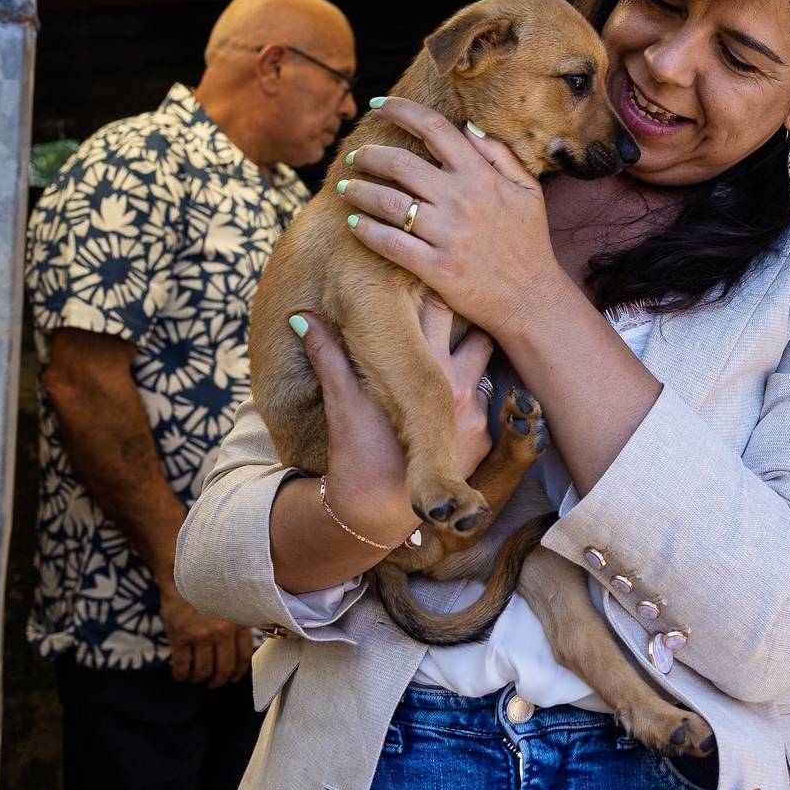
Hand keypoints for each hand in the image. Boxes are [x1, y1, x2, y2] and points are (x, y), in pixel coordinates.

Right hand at [160, 586, 251, 687]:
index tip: (232, 678)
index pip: (244, 657)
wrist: (181, 573)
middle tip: (211, 684)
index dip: (237, 673)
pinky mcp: (180, 636)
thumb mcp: (231, 603)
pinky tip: (180, 676)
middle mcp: (222, 631)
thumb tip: (242, 647)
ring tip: (195, 679)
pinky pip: (182, 666)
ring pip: (203, 671)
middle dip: (217, 681)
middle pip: (224, 669)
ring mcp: (201, 635)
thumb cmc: (207, 589)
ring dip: (198, 680)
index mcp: (238, 623)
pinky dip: (181, 676)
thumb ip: (238, 623)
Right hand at [293, 297, 495, 539]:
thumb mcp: (341, 401)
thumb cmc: (358, 453)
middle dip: (465, 316)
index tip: (428, 277)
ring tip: (458, 339)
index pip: (441, 310)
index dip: (435, 289)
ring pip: (488, 360)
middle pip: (477, 328)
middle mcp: (459, 389)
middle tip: (450, 300)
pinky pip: (488, 394)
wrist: (380, 512)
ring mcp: (477, 413)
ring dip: (474, 348)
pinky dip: (475, 385)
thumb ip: (327, 354)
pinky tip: (458, 382)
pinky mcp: (485, 436)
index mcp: (426, 374)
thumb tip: (301, 316)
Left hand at [336, 97, 573, 337]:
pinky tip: (354, 225)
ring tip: (346, 188)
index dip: (401, 110)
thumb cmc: (528, 242)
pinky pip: (390, 243)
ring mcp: (447, 234)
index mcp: (481, 176)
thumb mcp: (527, 190)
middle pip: (400, 163)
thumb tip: (468, 126)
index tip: (379, 106)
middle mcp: (461, 200)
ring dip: (359, 191)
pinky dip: (367, 231)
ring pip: (388, 202)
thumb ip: (499, 154)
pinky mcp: (435, 267)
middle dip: (369, 155)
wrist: (531, 299)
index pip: (435, 128)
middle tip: (356, 157)